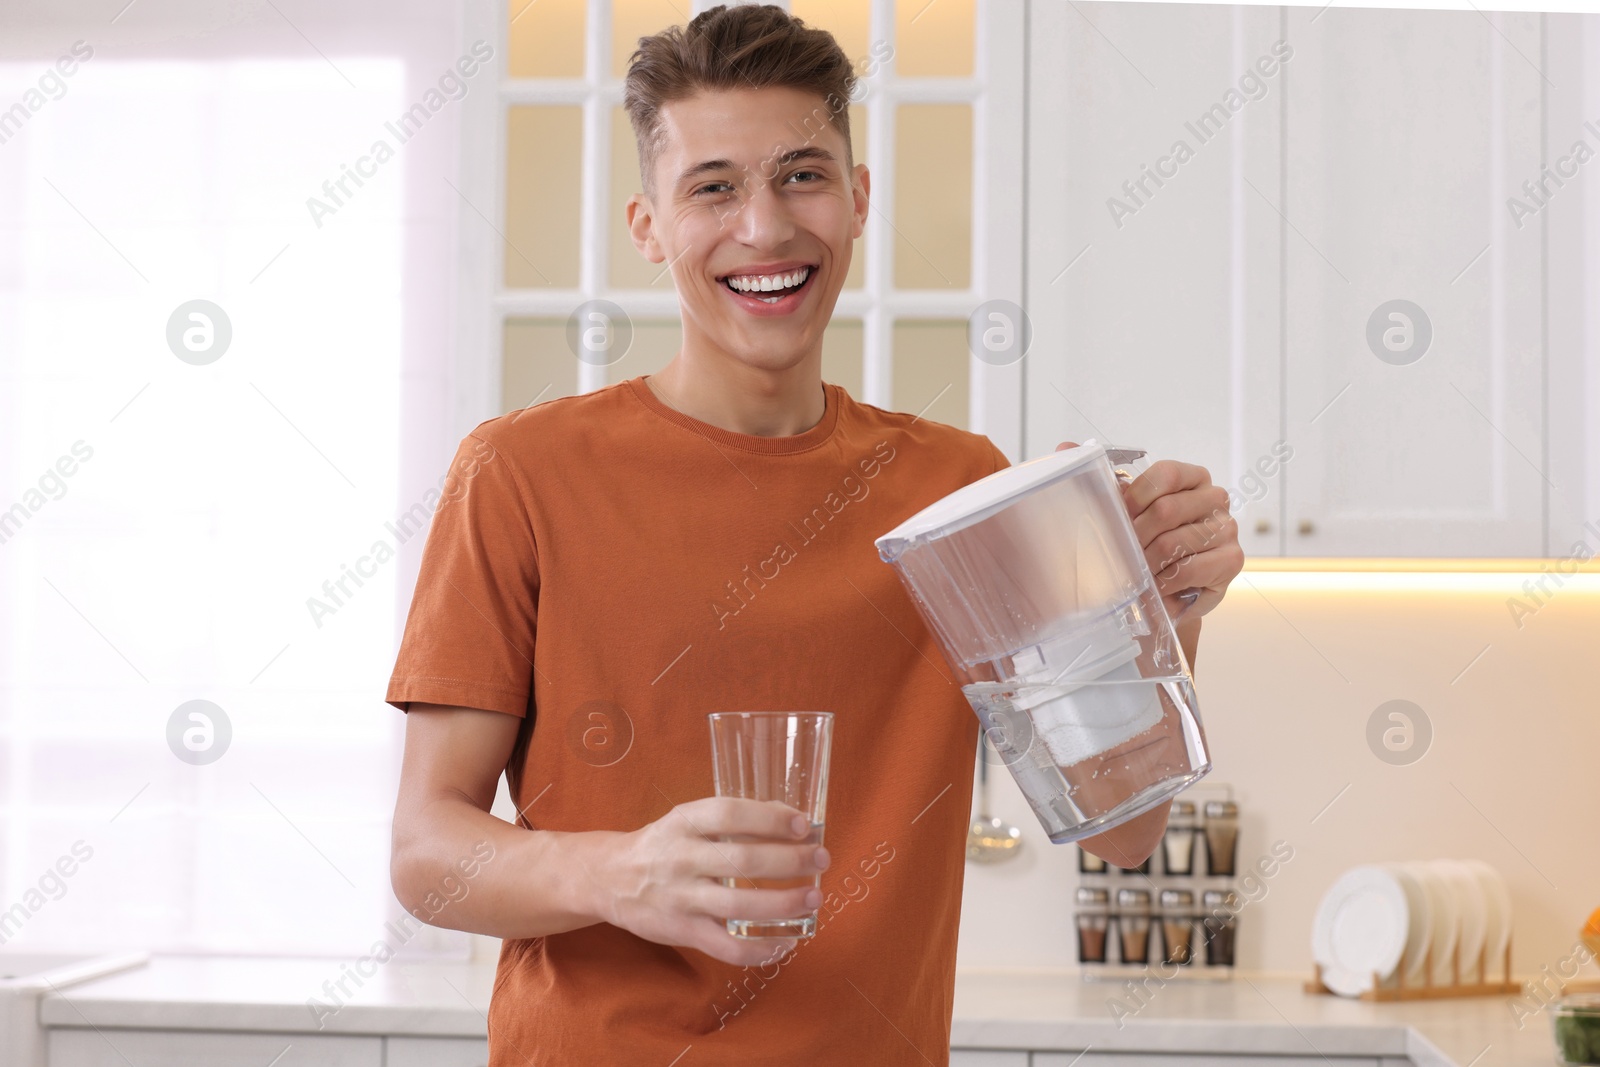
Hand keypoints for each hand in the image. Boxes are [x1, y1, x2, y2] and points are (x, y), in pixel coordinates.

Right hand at [601, 797, 829, 967]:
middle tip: (821, 859)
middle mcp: (681, 858)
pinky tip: (785, 943)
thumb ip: (729, 820)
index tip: (804, 824)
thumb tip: (791, 821)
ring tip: (813, 898)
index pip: (730, 814)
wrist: (609, 879)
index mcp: (683, 822)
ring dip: (784, 904)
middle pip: (743, 861)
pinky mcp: (681, 931)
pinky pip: (727, 948)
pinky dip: (760, 950)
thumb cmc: (662, 844)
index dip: (771, 818)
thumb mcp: (686, 820)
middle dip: (791, 861)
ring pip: (740, 906)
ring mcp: (680, 898)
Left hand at [1055, 442, 1242, 621]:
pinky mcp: (1231, 560)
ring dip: (1146, 564)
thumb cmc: (1148, 543)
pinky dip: (1164, 582)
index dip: (1136, 496)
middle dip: (1136, 536)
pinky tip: (1155, 586)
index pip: (1166, 473)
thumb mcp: (1125, 510)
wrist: (1168, 588)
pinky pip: (1190, 570)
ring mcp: (1226, 529)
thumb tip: (1065, 447)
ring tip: (1136, 573)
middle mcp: (1214, 498)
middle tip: (1122, 553)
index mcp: (1191, 477)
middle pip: (1167, 510)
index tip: (1119, 516)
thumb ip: (1099, 478)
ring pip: (1174, 543)